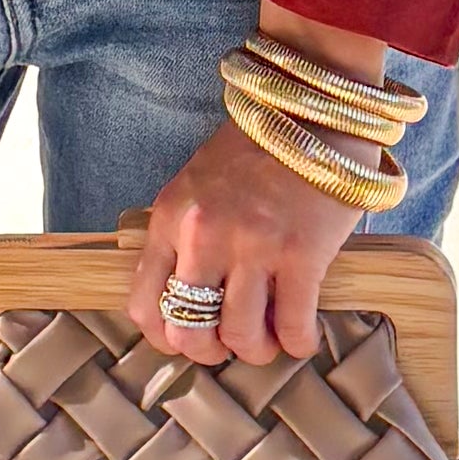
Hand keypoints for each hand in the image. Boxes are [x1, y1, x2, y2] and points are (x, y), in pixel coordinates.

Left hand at [125, 120, 369, 366]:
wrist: (313, 107)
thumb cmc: (257, 148)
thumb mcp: (197, 185)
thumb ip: (184, 236)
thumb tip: (189, 298)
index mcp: (170, 218)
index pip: (145, 305)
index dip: (166, 336)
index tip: (186, 339)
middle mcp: (204, 235)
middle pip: (188, 331)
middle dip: (209, 352)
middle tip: (229, 345)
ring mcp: (253, 246)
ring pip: (240, 337)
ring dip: (256, 351)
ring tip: (269, 342)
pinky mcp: (302, 253)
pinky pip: (292, 325)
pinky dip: (298, 343)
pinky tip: (303, 337)